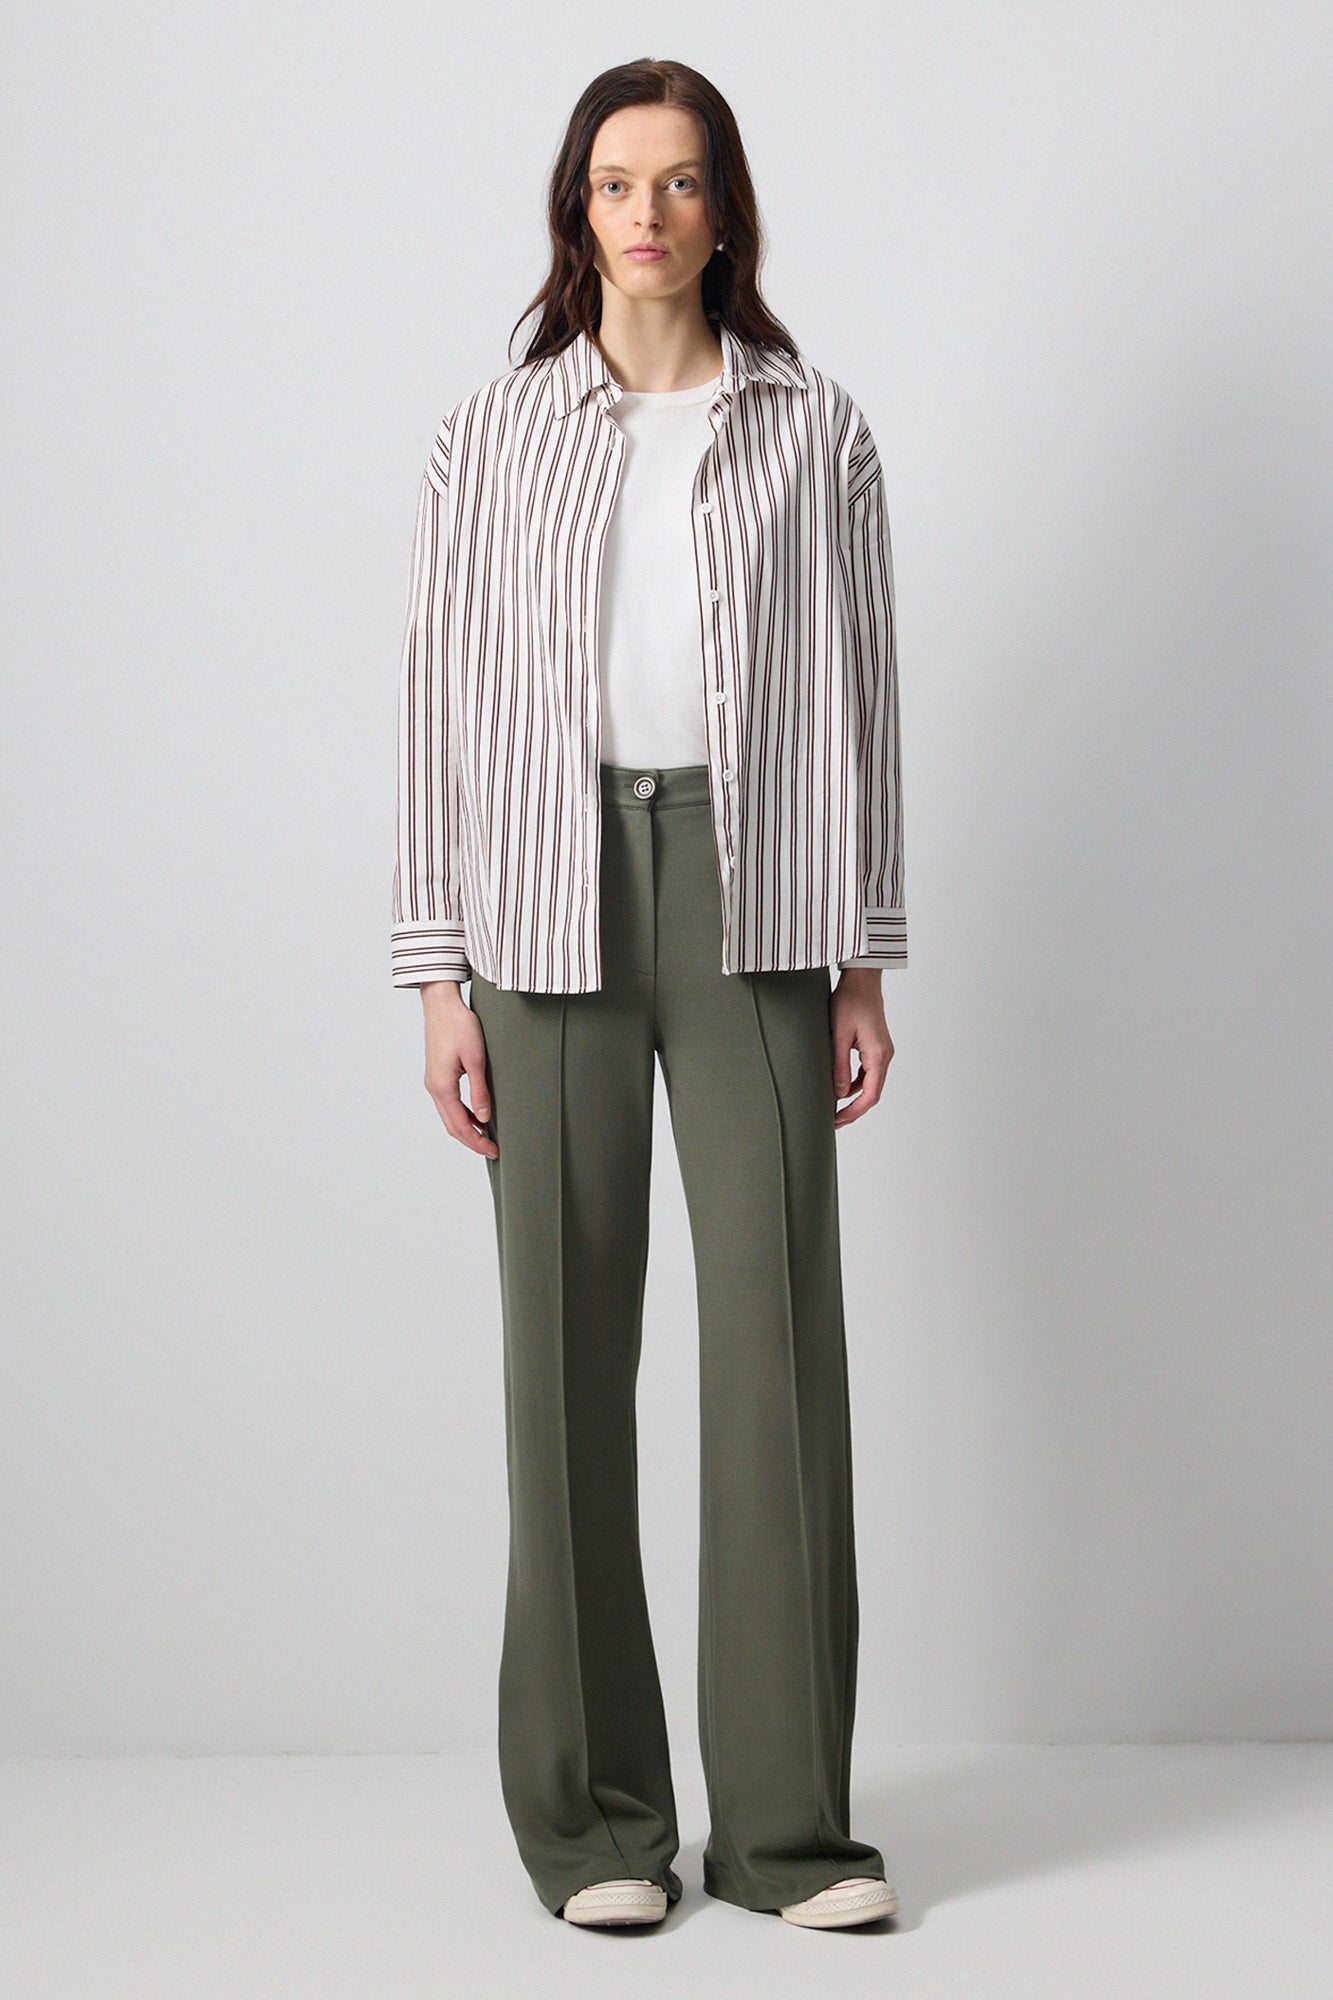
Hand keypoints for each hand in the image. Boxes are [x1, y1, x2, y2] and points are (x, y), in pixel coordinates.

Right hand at [420, 981, 498, 1156]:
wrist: (441, 1003)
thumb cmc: (459, 1025)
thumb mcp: (475, 1058)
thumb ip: (479, 1090)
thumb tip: (484, 1118)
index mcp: (442, 1086)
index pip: (460, 1125)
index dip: (477, 1141)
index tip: (494, 1150)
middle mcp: (433, 1087)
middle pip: (451, 1125)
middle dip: (471, 1140)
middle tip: (493, 1150)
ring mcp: (433, 1081)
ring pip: (448, 1116)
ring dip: (466, 1129)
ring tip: (486, 1136)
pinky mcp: (436, 1075)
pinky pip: (448, 1104)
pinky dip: (461, 1115)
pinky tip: (476, 1115)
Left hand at [830, 968, 894, 1127]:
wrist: (862, 979)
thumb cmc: (850, 1001)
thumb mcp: (839, 1035)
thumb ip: (839, 1065)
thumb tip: (838, 1093)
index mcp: (878, 1055)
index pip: (869, 1095)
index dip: (853, 1112)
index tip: (837, 1121)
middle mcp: (885, 1055)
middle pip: (872, 1093)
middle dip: (854, 1110)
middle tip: (834, 1121)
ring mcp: (882, 1051)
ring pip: (870, 1083)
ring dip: (854, 1097)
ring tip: (835, 1108)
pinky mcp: (876, 1046)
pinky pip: (868, 1072)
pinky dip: (856, 1083)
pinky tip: (841, 1086)